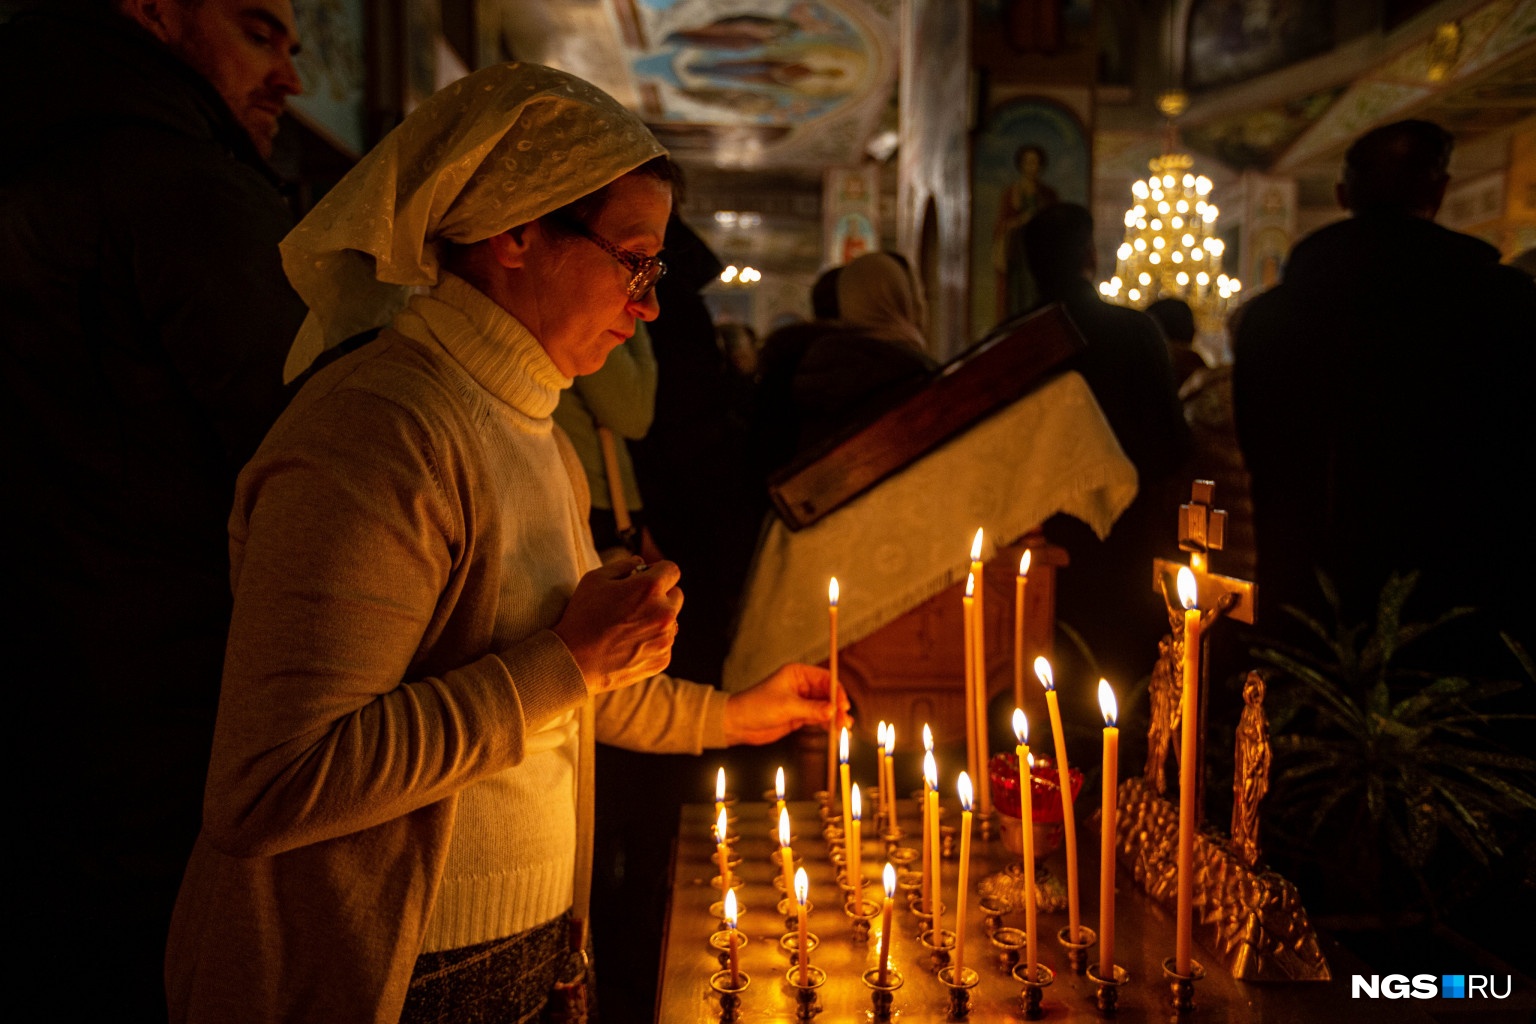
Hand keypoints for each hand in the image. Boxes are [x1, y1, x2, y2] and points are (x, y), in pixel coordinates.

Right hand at [552, 557, 681, 694]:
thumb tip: (640, 563)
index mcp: (650, 588)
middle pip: (676, 595)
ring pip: (672, 621)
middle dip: (660, 596)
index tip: (646, 579)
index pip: (671, 570)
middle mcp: (664, 612)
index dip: (658, 572)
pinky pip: (665, 644)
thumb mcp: (595, 579)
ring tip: (629, 628)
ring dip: (657, 620)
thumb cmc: (582, 617)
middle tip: (636, 604)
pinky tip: (629, 645)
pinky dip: (652, 642)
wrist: (575, 662)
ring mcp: (666, 638)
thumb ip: (623, 565)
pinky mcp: (663, 659)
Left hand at [723, 663, 846, 746]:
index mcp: (797, 674)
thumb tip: (832, 710)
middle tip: (844, 720)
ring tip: (843, 728)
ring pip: (825, 707)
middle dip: (837, 706)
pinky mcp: (799, 715)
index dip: (837, 691)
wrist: (739, 723)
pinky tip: (834, 730)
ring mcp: (801, 701)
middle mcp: (801, 685)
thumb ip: (811, 709)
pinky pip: (818, 718)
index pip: (825, 678)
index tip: (843, 704)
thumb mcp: (786, 706)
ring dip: (834, 716)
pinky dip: (827, 724)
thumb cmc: (757, 706)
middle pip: (828, 694)